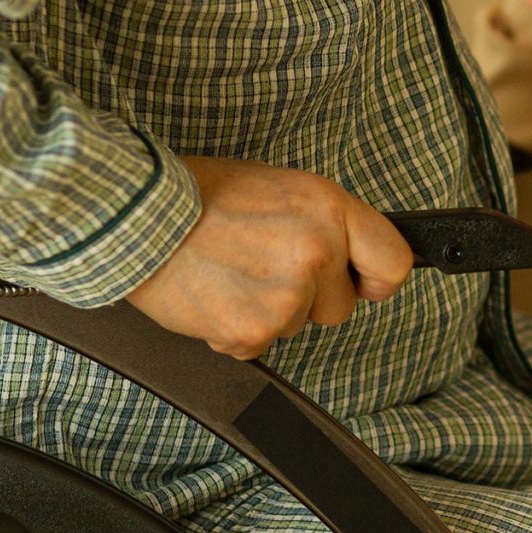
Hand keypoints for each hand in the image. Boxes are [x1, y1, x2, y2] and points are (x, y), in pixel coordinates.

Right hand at [126, 158, 414, 359]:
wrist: (138, 215)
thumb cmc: (203, 195)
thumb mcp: (283, 188)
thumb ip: (325, 224)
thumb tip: (354, 259)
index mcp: (329, 208)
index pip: (393, 263)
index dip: (375, 279)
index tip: (361, 282)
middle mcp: (316, 251)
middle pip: (341, 307)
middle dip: (309, 297)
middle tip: (262, 265)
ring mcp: (286, 295)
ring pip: (297, 325)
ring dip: (268, 310)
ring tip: (231, 271)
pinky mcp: (253, 330)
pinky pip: (260, 344)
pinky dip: (237, 329)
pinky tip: (215, 294)